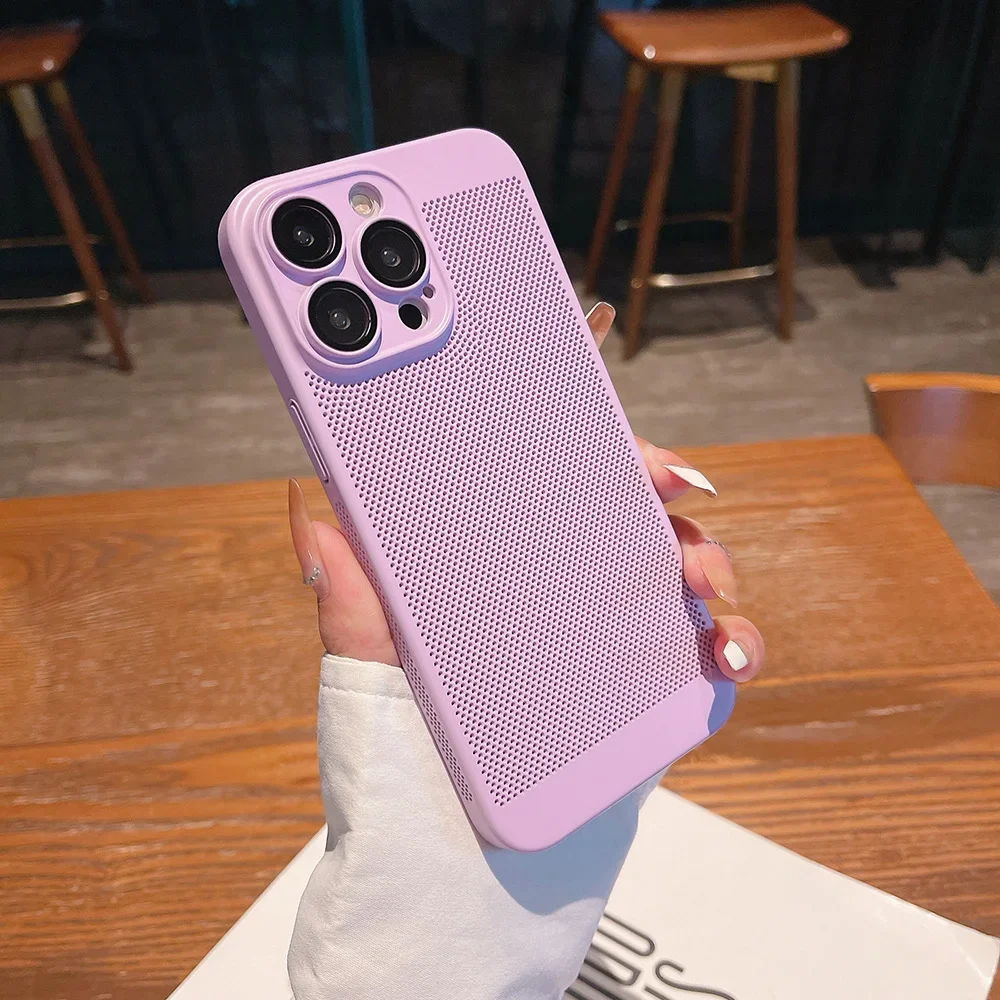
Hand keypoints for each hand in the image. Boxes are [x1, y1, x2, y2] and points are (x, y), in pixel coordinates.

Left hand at [289, 303, 763, 680]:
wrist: (452, 823)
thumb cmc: (412, 725)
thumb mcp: (370, 654)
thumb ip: (347, 593)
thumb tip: (314, 518)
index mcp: (504, 545)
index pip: (540, 451)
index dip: (567, 384)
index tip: (589, 324)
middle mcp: (564, 570)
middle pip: (628, 493)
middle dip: (660, 471)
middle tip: (669, 480)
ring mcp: (613, 620)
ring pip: (681, 558)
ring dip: (706, 553)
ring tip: (697, 581)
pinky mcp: (650, 678)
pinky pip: (712, 645)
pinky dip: (736, 640)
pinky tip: (725, 652)